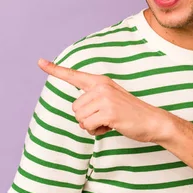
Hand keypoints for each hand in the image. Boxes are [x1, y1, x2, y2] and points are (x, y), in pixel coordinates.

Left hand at [38, 58, 171, 142]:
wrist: (152, 121)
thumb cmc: (130, 114)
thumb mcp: (111, 100)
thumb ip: (94, 100)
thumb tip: (78, 113)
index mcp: (100, 81)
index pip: (73, 75)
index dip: (54, 69)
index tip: (40, 61)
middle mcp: (101, 86)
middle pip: (74, 107)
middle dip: (87, 118)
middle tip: (106, 118)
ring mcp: (104, 98)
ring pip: (79, 118)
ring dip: (92, 125)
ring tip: (109, 121)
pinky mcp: (108, 111)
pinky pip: (88, 126)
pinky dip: (97, 131)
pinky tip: (111, 127)